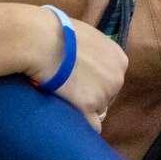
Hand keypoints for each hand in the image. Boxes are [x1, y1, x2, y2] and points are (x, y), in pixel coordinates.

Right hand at [26, 8, 127, 131]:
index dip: (96, 81)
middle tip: (69, 91)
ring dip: (84, 109)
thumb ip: (94, 51)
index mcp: (119, 60)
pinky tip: (70, 120)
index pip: (113, 79)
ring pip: (98, 111)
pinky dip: (82, 126)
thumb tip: (87, 57)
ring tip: (64, 100)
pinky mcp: (87, 108)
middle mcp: (117, 78)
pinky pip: (92, 127)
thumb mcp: (87, 36)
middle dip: (91, 96)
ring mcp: (104, 95)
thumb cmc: (57, 32)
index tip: (81, 80)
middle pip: (108, 96)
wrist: (41, 41)